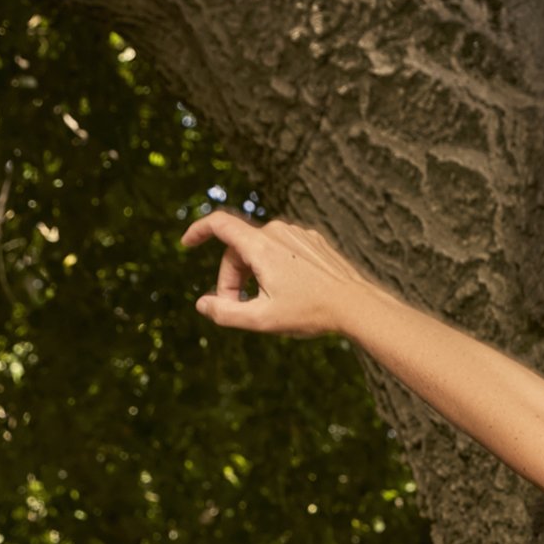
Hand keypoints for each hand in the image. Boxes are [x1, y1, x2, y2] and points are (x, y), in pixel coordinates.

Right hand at [183, 208, 373, 336]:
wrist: (357, 305)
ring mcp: (297, 234)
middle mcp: (278, 231)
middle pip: (239, 249)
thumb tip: (202, 305)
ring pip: (260, 250)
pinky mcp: (312, 241)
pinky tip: (288, 293)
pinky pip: (282, 250)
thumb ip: (226, 313)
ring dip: (253, 274)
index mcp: (261, 245)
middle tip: (236, 308)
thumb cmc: (310, 313)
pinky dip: (274, 268)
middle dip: (232, 278)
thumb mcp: (262, 320)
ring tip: (265, 304)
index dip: (198, 231)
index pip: (219, 224)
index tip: (187, 244)